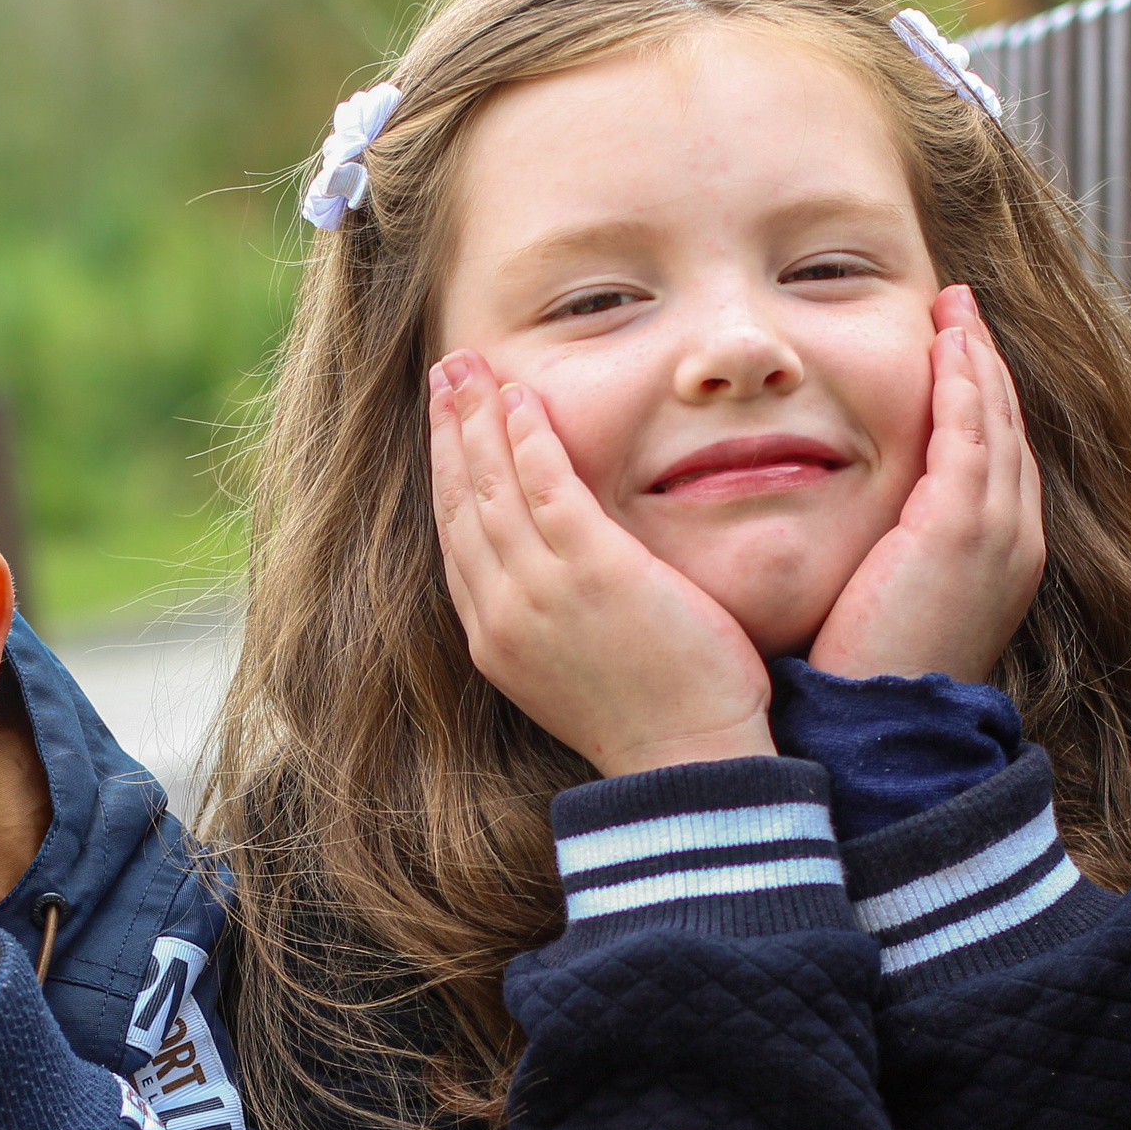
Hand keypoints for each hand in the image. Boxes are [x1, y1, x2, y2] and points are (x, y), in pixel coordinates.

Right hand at [430, 348, 775, 775]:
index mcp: (495, 640)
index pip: (457, 541)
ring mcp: (542, 591)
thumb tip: (565, 587)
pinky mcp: (592, 570)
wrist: (686, 762)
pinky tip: (523, 397)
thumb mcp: (577, 673)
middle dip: (448, 431)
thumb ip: (557, 622)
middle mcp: (503, 612)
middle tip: (444, 373)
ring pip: (492, 486)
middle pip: (461, 502)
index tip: (445, 429)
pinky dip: (529, 437)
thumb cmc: (655, 722)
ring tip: (470, 367)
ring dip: (477, 418)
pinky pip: (547, 485)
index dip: (446, 476)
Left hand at [808, 285, 1044, 682]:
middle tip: (959, 309)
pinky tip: (945, 341)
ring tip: (954, 307)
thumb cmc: (866, 681)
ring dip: (975, 356)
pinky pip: (971, 431)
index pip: (994, 460)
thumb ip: (883, 561)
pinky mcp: (961, 527)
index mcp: (997, 561)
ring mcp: (996, 531)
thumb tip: (846, 538)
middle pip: (1007, 429)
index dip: (978, 403)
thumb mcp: (885, 607)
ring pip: (995, 420)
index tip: (952, 355)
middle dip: (985, 365)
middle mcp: (1014, 539)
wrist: (880, 729)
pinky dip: (962, 381)